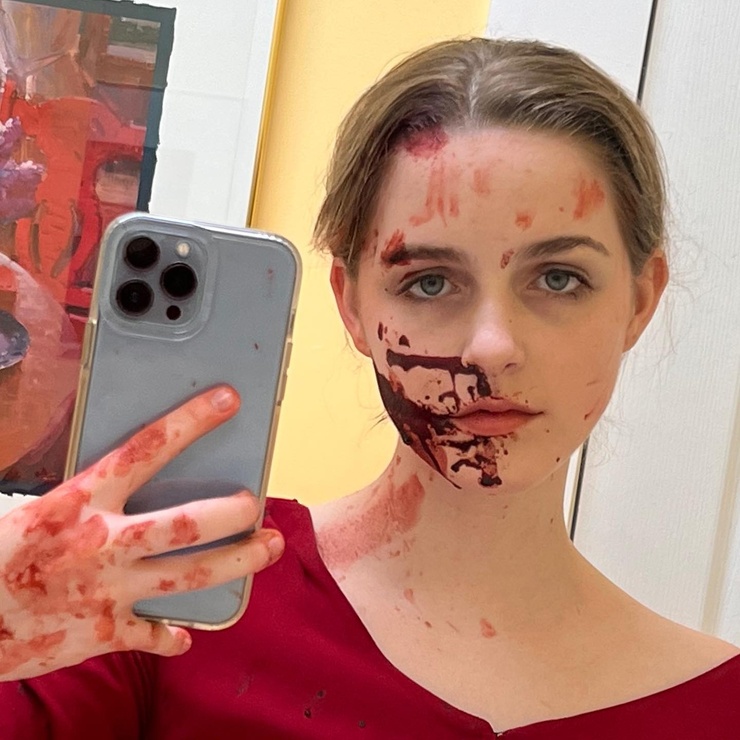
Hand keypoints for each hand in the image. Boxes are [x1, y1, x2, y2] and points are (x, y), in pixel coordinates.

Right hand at [0, 385, 283, 679]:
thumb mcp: (37, 509)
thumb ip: (87, 493)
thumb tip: (131, 470)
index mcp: (80, 501)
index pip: (146, 449)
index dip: (192, 422)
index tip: (229, 400)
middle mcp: (104, 544)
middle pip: (187, 523)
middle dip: (233, 511)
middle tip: (258, 502)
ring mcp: (109, 590)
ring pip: (191, 575)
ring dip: (238, 561)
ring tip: (270, 547)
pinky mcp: (104, 632)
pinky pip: (153, 636)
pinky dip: (171, 637)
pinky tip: (186, 635)